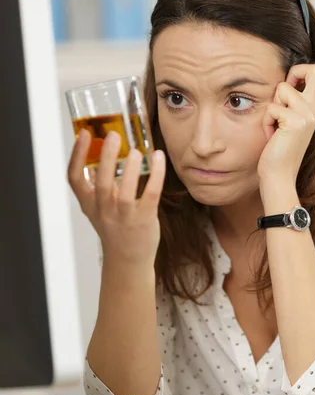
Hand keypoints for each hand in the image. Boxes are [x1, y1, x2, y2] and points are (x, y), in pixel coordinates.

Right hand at [68, 130, 165, 265]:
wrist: (127, 260)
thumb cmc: (115, 228)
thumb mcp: (98, 208)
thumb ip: (98, 184)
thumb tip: (101, 152)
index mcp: (89, 204)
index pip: (74, 178)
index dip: (77, 155)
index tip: (84, 134)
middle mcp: (104, 211)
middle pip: (102, 183)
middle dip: (107, 158)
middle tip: (114, 136)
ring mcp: (124, 217)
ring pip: (126, 193)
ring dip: (132, 170)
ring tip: (136, 151)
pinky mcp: (144, 220)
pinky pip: (151, 195)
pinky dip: (157, 175)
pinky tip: (159, 158)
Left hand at [257, 64, 314, 189]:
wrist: (279, 177)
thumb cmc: (280, 151)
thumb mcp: (292, 123)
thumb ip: (296, 104)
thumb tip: (287, 80)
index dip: (306, 72)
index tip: (293, 87)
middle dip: (295, 72)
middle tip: (284, 96)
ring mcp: (308, 115)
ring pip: (282, 88)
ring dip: (272, 107)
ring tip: (276, 127)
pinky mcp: (296, 122)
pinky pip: (271, 108)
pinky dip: (266, 122)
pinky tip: (272, 136)